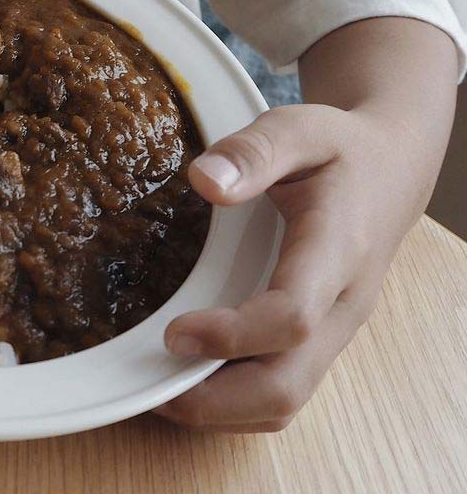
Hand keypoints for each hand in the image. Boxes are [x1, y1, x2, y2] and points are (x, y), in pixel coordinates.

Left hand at [153, 102, 427, 432]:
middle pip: (286, 385)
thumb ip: (254, 151)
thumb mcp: (299, 127)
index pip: (292, 315)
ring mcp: (330, 329)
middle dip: (215, 399)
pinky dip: (232, 397)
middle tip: (147, 385)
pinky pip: (280, 386)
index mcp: (336, 250)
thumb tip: (204, 181)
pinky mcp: (316, 337)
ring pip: (283, 399)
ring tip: (155, 388)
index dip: (232, 335)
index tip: (173, 333)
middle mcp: (339, 305)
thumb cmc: (338, 149)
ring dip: (219, 407)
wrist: (388, 171)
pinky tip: (186, 374)